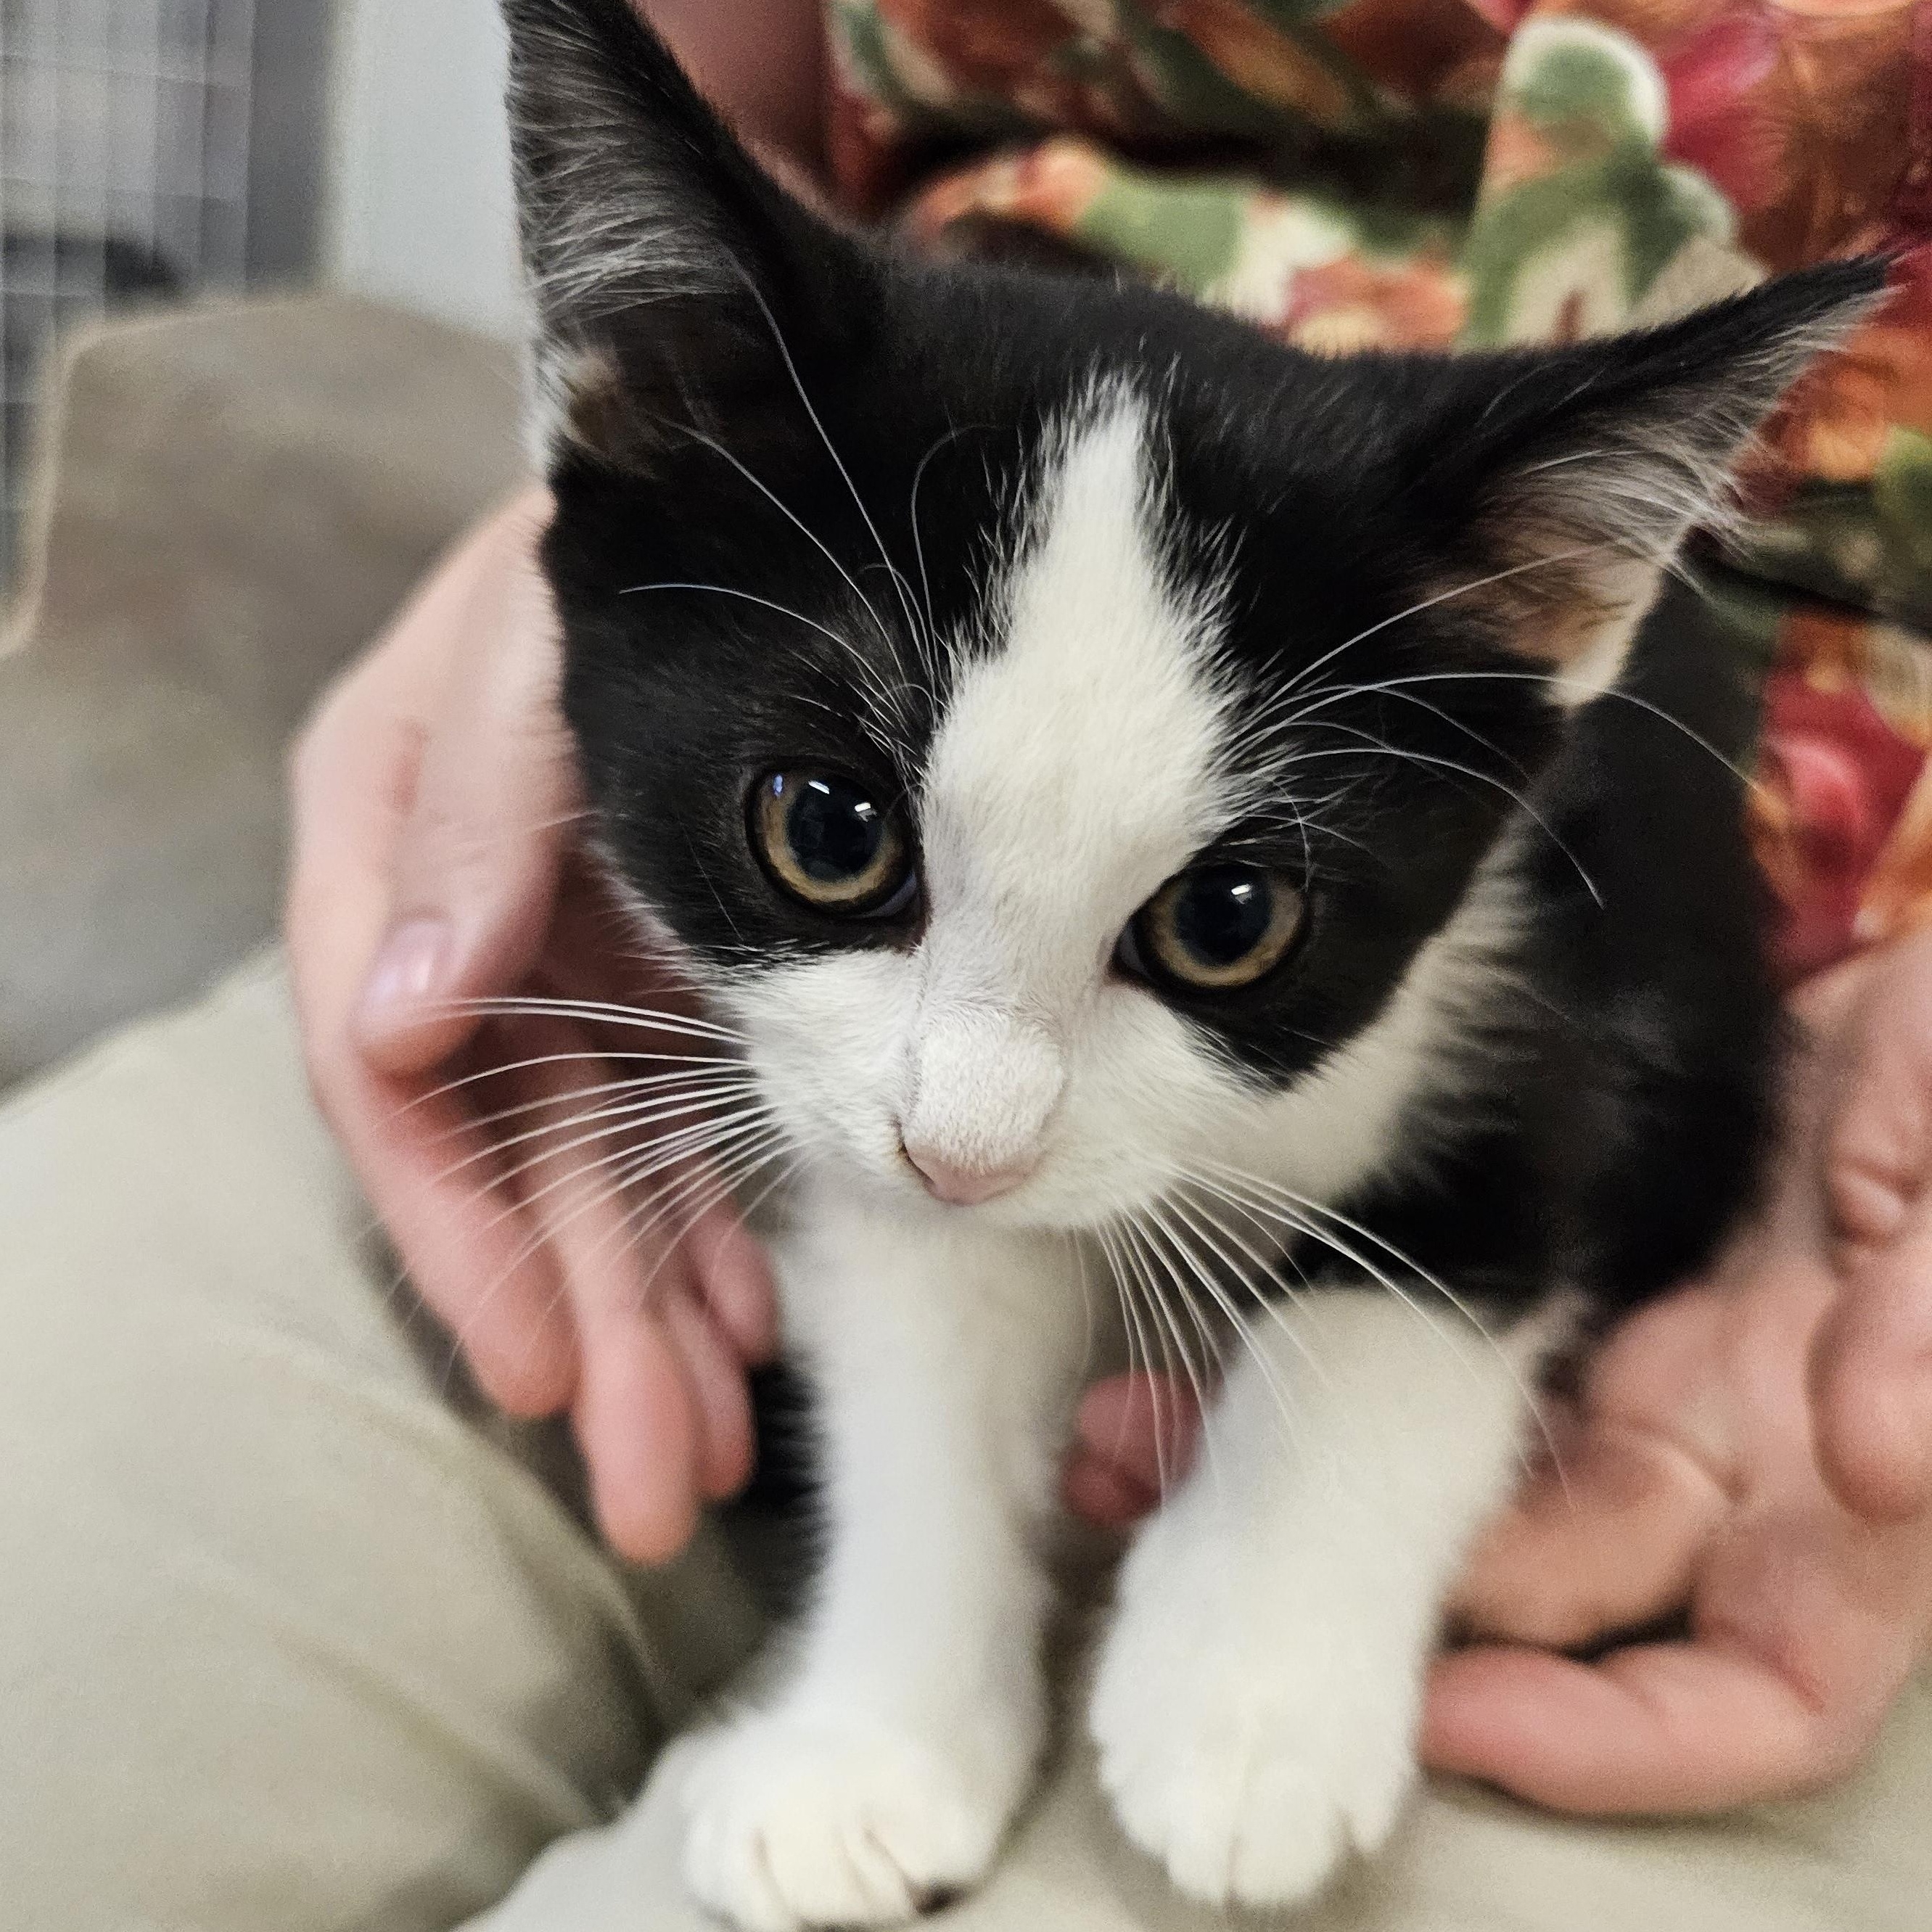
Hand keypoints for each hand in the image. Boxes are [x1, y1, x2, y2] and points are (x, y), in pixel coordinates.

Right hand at [288, 492, 774, 1563]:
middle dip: (579, 1328)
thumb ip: (474, 809)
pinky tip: (749, 1326)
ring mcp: (576, 958)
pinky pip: (677, 1128)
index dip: (459, 1231)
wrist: (734, 505)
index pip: (395, 1073)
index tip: (528, 1360)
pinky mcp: (669, 972)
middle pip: (511, 1166)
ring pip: (601, 1174)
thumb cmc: (607, 553)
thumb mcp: (524, 649)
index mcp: (394, 845)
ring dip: (650, 1317)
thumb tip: (406, 1014)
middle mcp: (475, 926)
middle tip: (645, 1483)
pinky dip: (714, 1231)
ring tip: (702, 1451)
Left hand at [1066, 929, 1931, 1810]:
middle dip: (1363, 1599)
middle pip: (1526, 1600)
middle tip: (1183, 1530)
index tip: (1448, 1715)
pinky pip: (1386, 1363)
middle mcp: (1705, 1455)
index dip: (1611, 1741)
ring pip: (1428, 1490)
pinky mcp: (1519, 1290)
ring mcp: (1602, 1375)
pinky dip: (1280, 1383)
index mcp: (1831, 1479)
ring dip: (1271, 1487)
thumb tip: (1881, 1462)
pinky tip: (1170, 1362)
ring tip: (1117, 1439)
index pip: (1745, 1695)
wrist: (1901, 973)